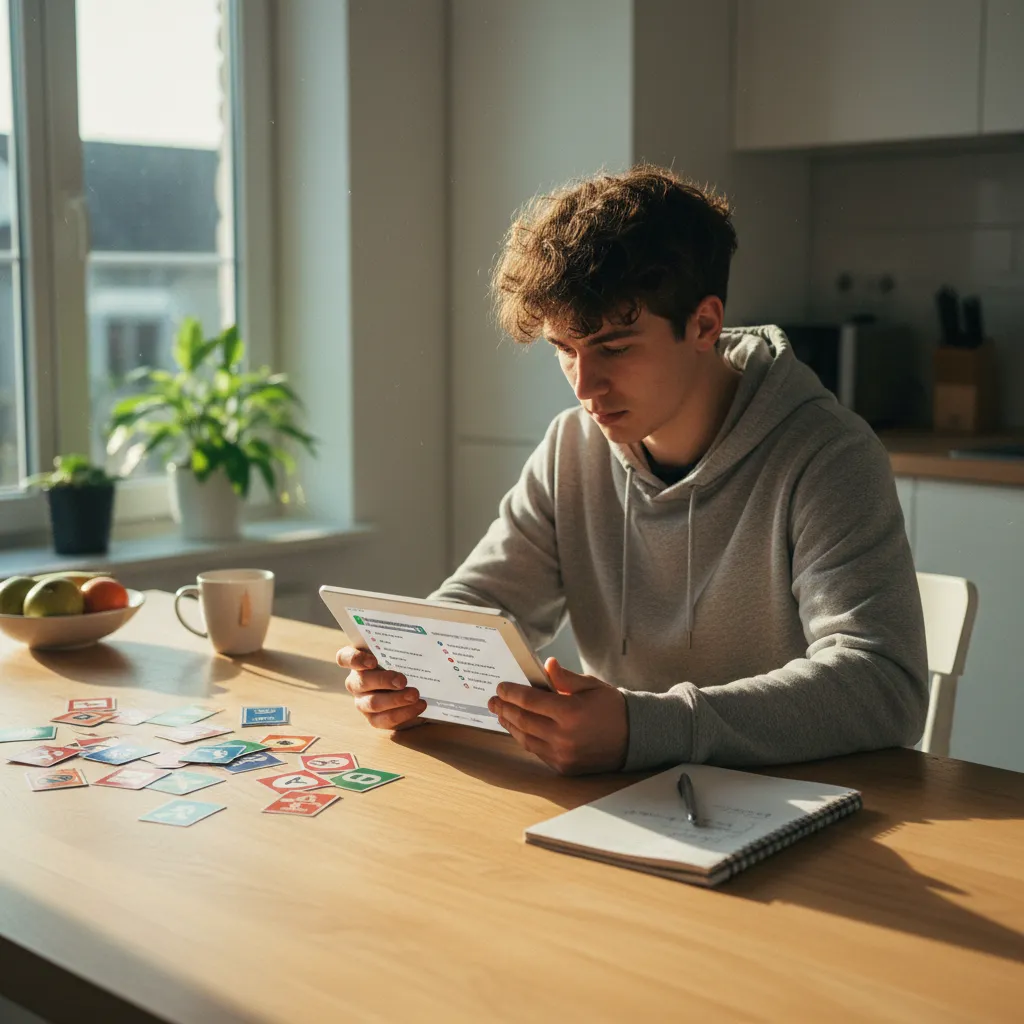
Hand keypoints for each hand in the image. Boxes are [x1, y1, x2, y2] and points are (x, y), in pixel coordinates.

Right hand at [336, 646, 426, 730]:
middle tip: (402, 680)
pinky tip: (419, 706)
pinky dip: (404, 713)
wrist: (416, 691)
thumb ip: (403, 646)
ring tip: (415, 695)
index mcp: (359, 662)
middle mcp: (357, 682)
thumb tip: (416, 638)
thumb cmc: (405, 665)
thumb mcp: (402, 654)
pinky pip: (385, 719)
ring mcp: (363, 702)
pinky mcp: (375, 719)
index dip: (355, 659)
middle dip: (383, 681)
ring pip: (373, 703)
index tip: (372, 660)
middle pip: (361, 682)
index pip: (345, 658)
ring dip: (396, 700)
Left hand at [488, 657, 627, 774]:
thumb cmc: (613, 708)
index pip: (529, 701)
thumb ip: (565, 678)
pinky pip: (537, 752)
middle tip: (494, 700)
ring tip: (502, 714)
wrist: (636, 738)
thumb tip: (546, 666)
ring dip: (511, 725)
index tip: (501, 687)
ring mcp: (563, 755)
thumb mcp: (591, 686)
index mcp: (570, 713)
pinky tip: (520, 729)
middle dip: (505, 708)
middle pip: (523, 721)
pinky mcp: (564, 767)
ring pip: (526, 739)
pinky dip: (526, 739)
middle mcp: (563, 737)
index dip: (511, 692)